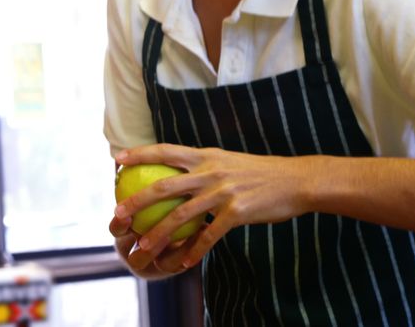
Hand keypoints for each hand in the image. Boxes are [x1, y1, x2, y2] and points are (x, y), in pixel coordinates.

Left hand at [113, 144, 313, 270]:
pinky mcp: (237, 211)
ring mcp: (223, 191)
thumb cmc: (261, 174)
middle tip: (117, 215)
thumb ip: (206, 167)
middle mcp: (210, 171)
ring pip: (180, 215)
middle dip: (137, 201)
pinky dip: (193, 251)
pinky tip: (182, 263)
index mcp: (206, 156)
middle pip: (164, 186)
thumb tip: (182, 174)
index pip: (166, 150)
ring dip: (158, 234)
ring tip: (143, 248)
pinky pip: (209, 235)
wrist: (296, 180)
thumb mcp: (230, 162)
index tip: (118, 158)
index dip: (140, 153)